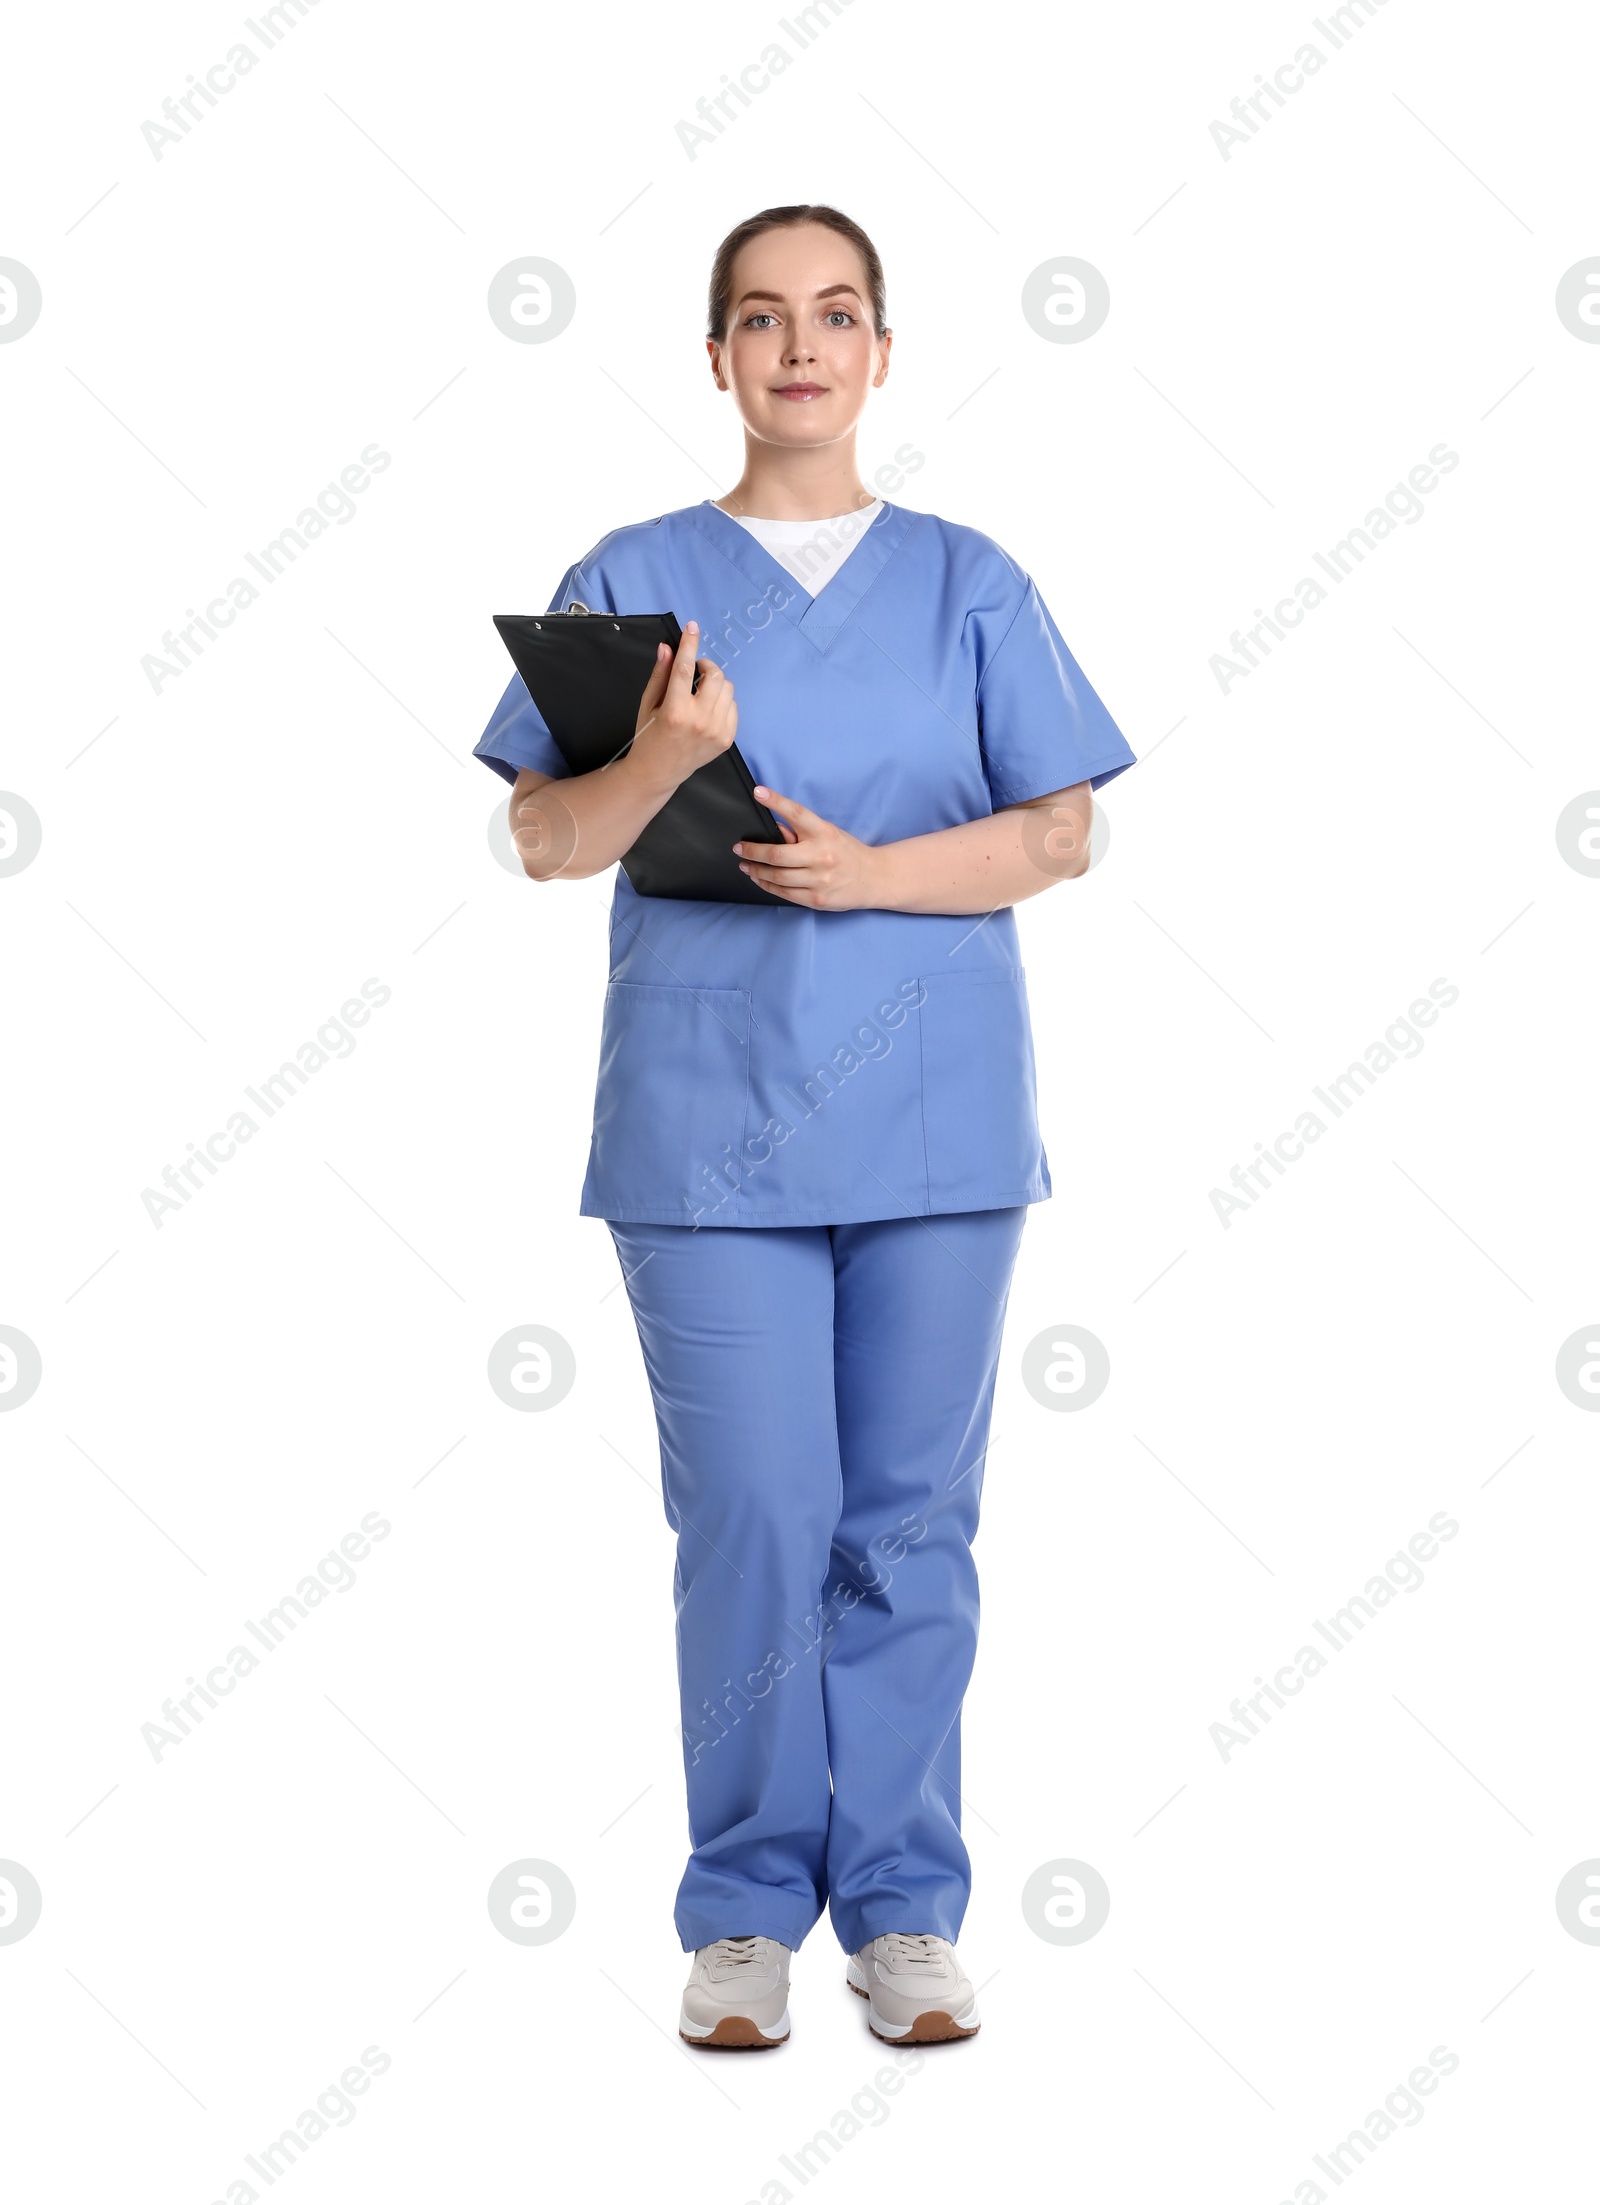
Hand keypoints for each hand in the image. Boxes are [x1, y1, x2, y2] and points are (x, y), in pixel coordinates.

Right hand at [629, 621, 736, 794]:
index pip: (685, 668)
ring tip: (700, 693)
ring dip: (714, 683)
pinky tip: (707, 709)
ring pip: (727, 689)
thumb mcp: (648, 703)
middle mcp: (699, 721)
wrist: (658, 772)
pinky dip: (722, 702)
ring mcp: (716, 732)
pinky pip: (733, 706)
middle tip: (696, 669)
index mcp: (675, 711)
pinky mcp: (726, 739)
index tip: (692, 627)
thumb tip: (668, 648)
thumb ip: (660, 674)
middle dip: (706, 666)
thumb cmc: (649, 736)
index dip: (689, 644)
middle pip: (715, 675)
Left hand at [733, 788, 885, 909]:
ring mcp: (819, 880)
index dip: (776, 801)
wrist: (874, 878)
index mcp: (825, 833)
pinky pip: (784, 893)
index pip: (797, 813)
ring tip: (745, 864)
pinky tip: (758, 878)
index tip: (757, 792)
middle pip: (777, 854)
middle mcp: (821, 856)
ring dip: (755, 869)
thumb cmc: (847, 852)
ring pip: (777, 876)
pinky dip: (766, 885)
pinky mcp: (816, 899)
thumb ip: (801, 831)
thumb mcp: (828, 833)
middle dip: (752, 850)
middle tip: (739, 847)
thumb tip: (773, 828)